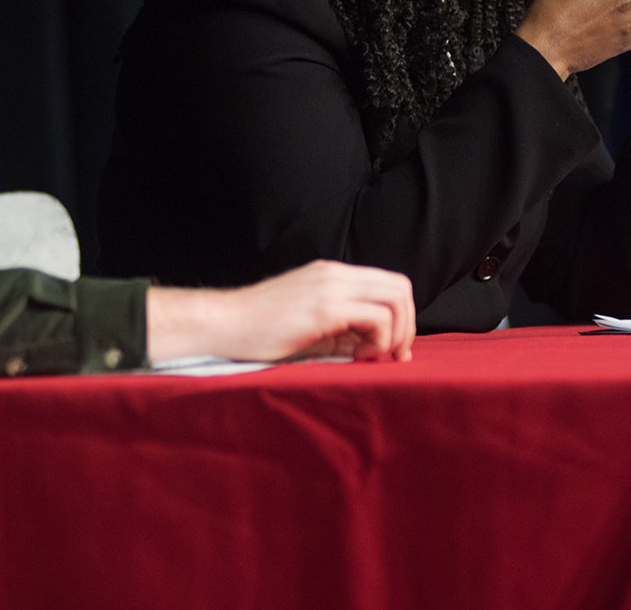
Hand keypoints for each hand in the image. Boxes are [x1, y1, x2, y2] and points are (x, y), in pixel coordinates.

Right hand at [144, 260, 415, 364]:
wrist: (223, 323)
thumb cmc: (258, 329)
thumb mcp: (309, 324)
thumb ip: (342, 329)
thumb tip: (376, 347)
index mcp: (332, 274)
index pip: (390, 283)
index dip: (401, 317)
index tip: (391, 349)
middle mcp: (336, 274)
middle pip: (401, 288)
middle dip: (406, 326)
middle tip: (392, 356)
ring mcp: (331, 286)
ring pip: (395, 300)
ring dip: (395, 335)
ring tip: (373, 358)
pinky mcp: (325, 307)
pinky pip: (377, 317)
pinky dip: (379, 341)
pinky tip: (358, 357)